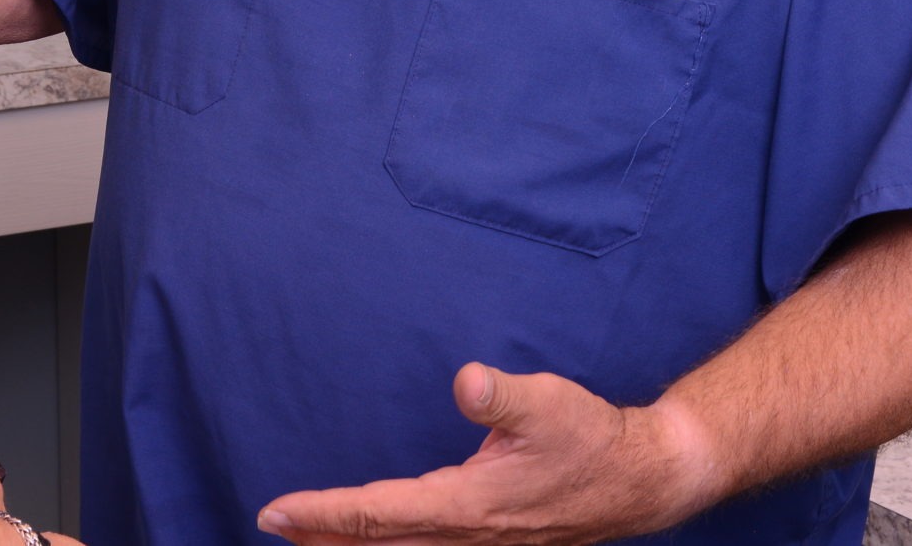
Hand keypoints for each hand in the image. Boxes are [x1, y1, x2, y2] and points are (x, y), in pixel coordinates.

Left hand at [255, 364, 719, 545]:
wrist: (640, 479)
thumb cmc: (590, 438)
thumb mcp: (547, 403)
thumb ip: (501, 395)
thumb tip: (466, 381)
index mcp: (468, 506)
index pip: (378, 514)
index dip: (323, 514)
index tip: (275, 510)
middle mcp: (467, 535)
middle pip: (377, 545)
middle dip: (322, 538)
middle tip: (270, 524)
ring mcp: (478, 543)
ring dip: (350, 545)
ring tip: (306, 535)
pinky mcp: (489, 539)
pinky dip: (386, 544)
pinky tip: (375, 535)